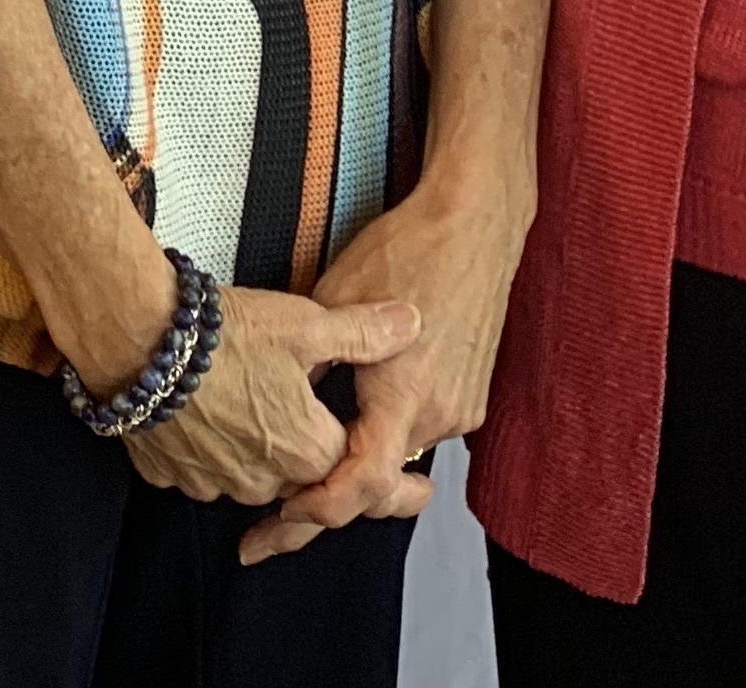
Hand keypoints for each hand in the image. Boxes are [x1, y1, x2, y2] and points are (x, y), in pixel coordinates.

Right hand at [114, 285, 418, 510]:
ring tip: (254, 401)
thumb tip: (410, 325)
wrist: (136, 338)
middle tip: (310, 420)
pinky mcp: (171, 473)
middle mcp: (263, 478)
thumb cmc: (221, 333)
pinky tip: (209, 412)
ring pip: (254, 477)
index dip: (383, 465)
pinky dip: (211, 448)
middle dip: (311, 451)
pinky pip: (204, 470)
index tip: (416, 486)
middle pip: (303, 477)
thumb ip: (363, 333)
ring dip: (261, 450)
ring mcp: (213, 480)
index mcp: (306, 449)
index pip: (358, 472)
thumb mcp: (305, 323)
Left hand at [237, 169, 532, 562]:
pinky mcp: (471, 398)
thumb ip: (309, 362)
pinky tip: (359, 412)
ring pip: (397, 456)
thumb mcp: (330, 300)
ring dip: (358, 459)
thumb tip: (272, 399)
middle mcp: (437, 417)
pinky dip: (387, 432)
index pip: (357, 487)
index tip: (274, 522)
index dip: (311, 512)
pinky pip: (420, 431)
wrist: (474, 223)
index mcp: (401, 399)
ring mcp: (460, 410)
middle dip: (326, 497)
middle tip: (271, 518)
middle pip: (376, 481)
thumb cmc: (404, 251)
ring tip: (308, 455)